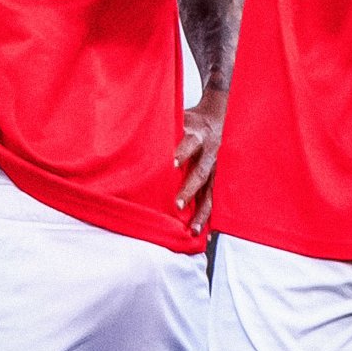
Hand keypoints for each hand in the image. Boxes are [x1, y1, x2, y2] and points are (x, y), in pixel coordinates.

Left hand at [175, 85, 227, 234]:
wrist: (216, 120)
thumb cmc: (191, 122)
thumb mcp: (179, 118)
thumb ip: (165, 127)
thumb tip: (133, 133)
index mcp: (198, 135)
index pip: (190, 143)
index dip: (182, 152)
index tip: (173, 163)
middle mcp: (209, 153)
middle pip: (200, 172)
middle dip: (190, 189)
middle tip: (177, 204)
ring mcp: (216, 169)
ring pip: (211, 192)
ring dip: (202, 211)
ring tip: (194, 229)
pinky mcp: (218, 180)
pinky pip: (215, 200)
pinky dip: (210, 217)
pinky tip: (204, 233)